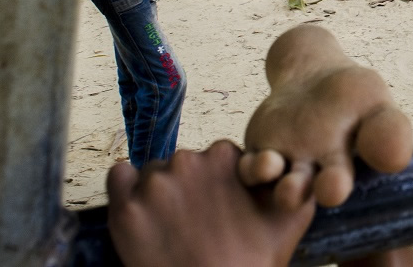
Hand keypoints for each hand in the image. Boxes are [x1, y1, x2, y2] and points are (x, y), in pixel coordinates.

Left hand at [107, 141, 314, 266]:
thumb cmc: (255, 262)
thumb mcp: (292, 217)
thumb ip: (293, 181)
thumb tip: (290, 168)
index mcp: (225, 156)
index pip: (217, 157)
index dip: (220, 183)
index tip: (221, 207)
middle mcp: (188, 161)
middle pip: (184, 163)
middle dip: (190, 187)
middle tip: (198, 223)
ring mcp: (153, 185)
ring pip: (153, 173)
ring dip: (162, 193)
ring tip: (173, 228)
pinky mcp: (125, 210)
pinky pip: (119, 176)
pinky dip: (127, 187)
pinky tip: (142, 213)